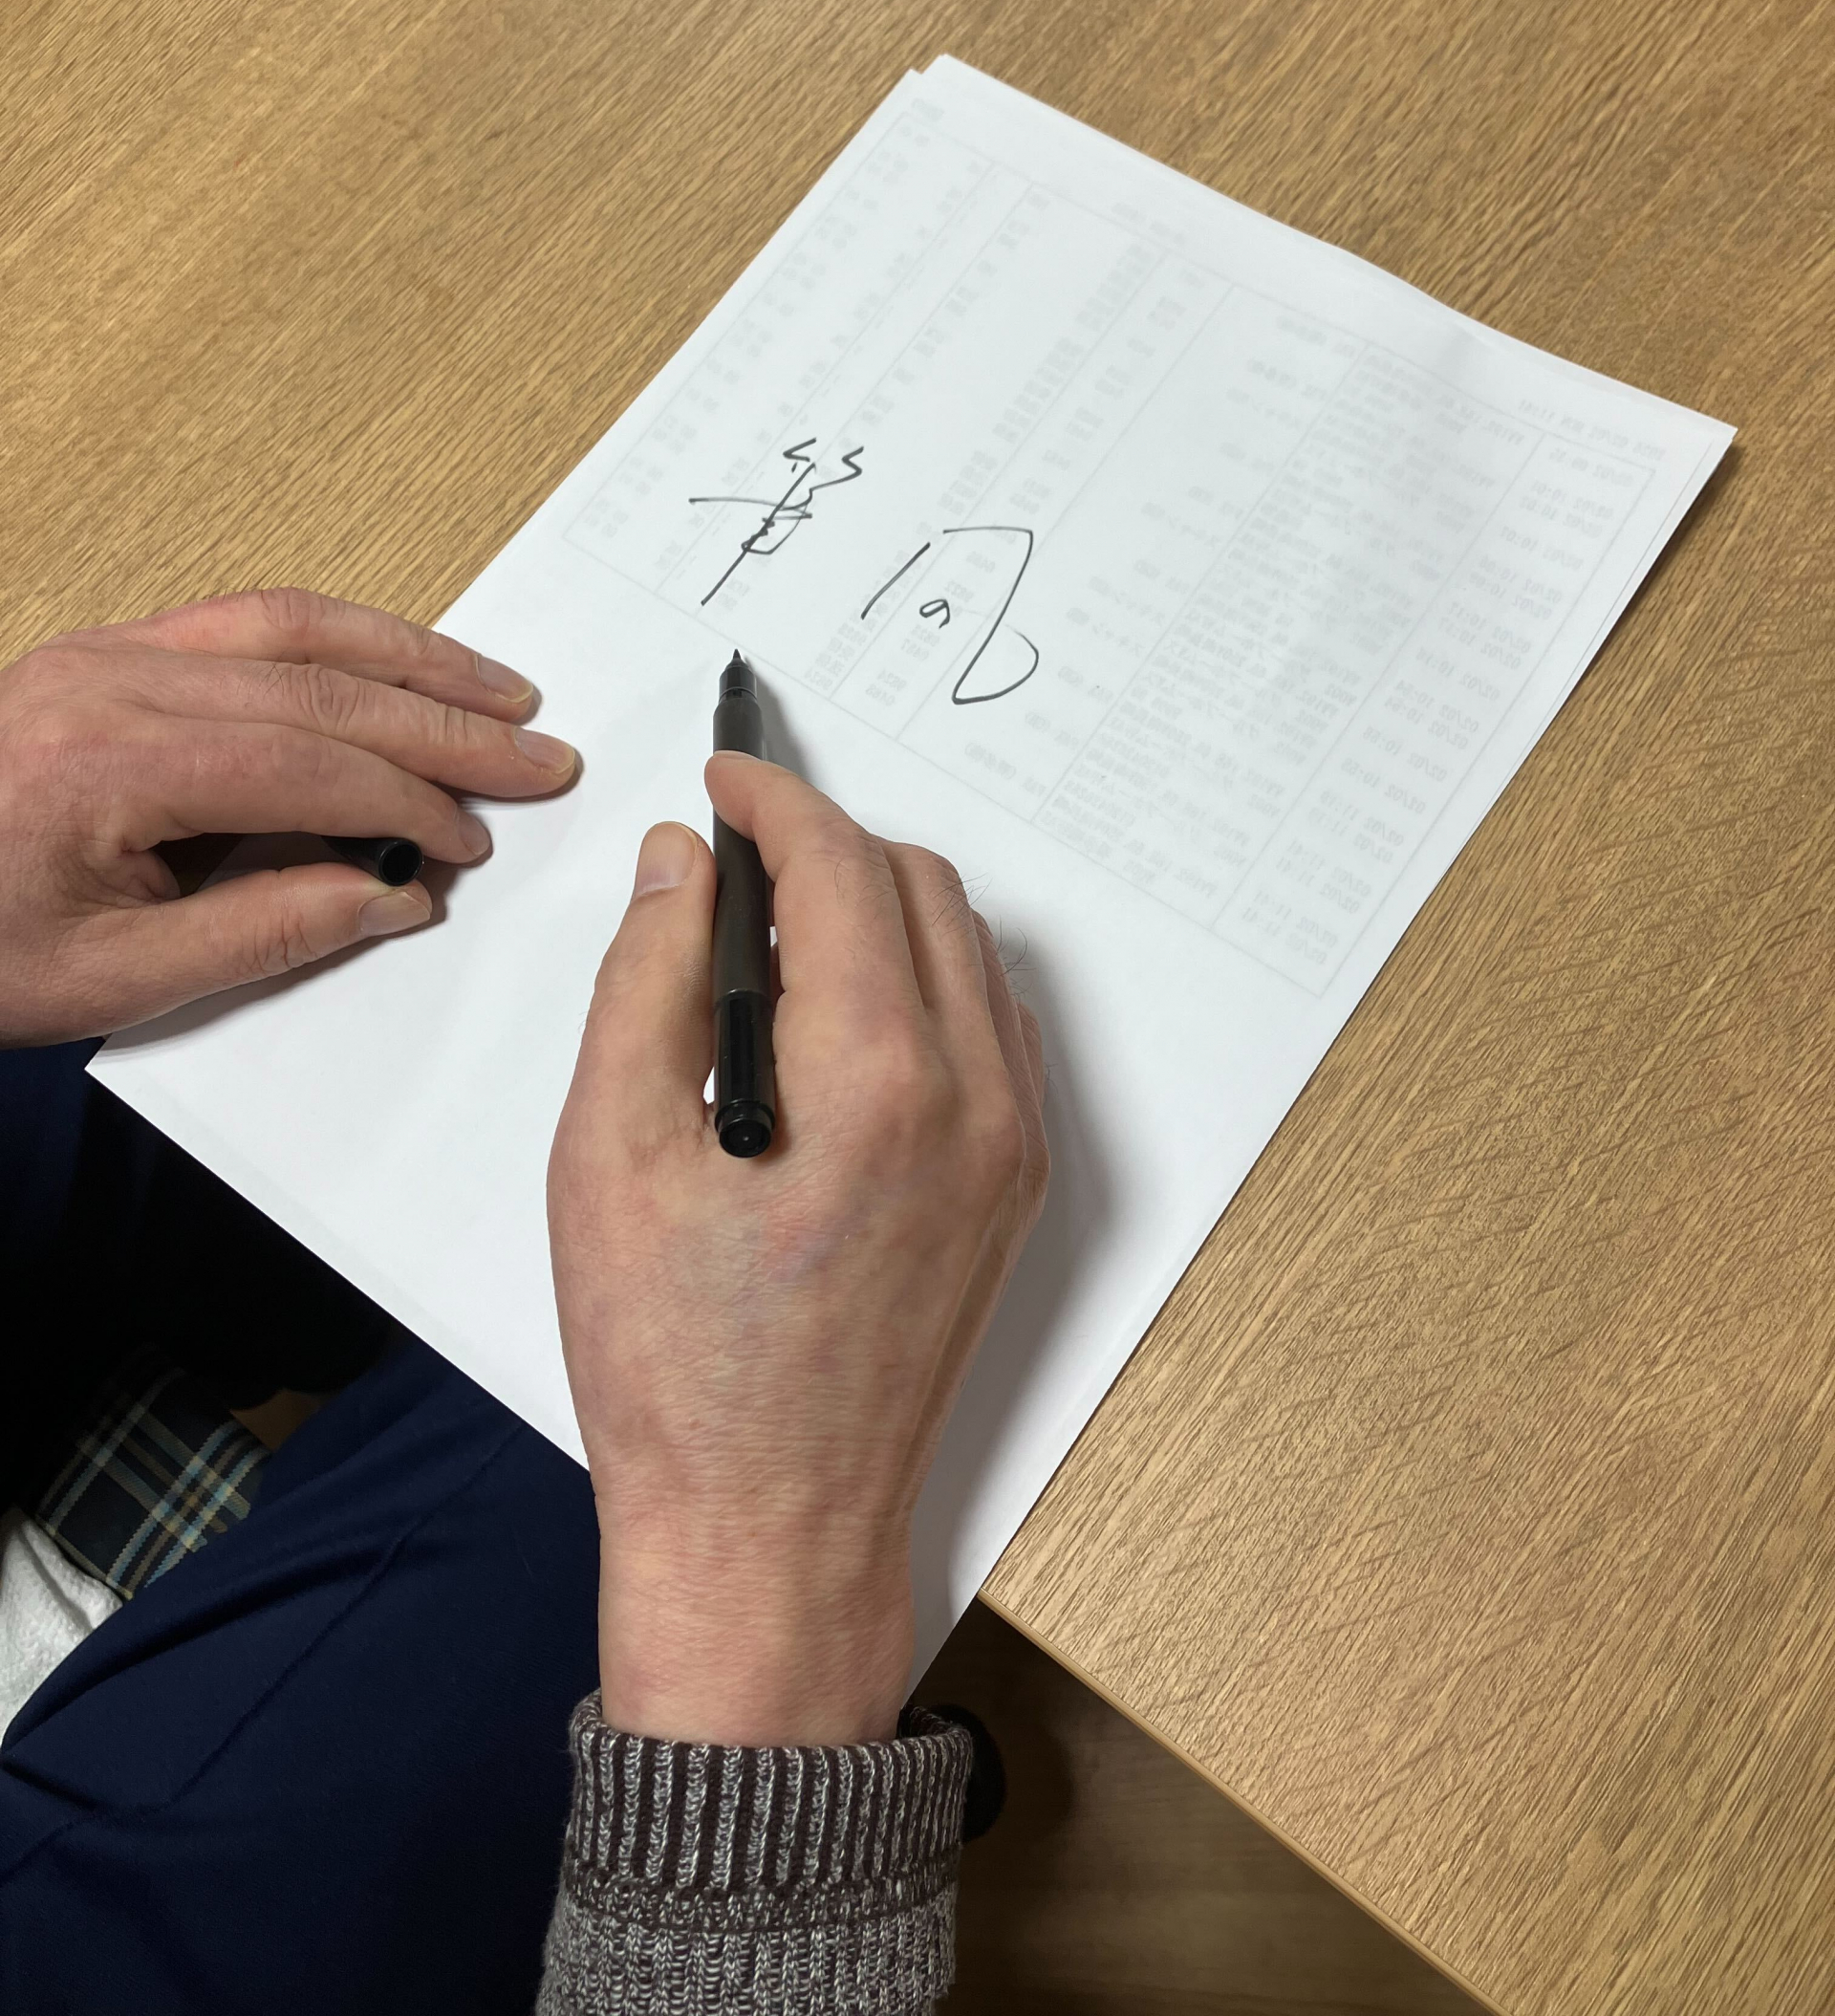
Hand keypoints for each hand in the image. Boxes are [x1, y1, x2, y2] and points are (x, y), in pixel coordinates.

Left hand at [0, 586, 577, 1043]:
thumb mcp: (113, 979)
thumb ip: (265, 932)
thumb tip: (394, 895)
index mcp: (107, 762)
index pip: (306, 761)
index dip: (409, 801)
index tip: (472, 841)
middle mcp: (108, 680)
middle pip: (319, 681)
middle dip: (444, 722)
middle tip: (538, 755)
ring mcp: (104, 651)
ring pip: (292, 625)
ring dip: (408, 656)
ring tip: (499, 692)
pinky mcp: (104, 651)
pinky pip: (245, 619)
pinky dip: (338, 638)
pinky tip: (394, 664)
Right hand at [549, 756, 1047, 1747]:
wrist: (771, 1539)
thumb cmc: (678, 1374)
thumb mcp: (609, 1161)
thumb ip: (645, 984)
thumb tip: (676, 866)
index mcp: (882, 1087)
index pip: (845, 871)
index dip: (776, 802)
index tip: (720, 780)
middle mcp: (980, 1104)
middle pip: (922, 890)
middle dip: (827, 845)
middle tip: (726, 865)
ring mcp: (1015, 1152)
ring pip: (968, 952)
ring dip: (880, 907)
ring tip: (770, 941)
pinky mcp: (1018, 1193)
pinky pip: (993, 1029)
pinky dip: (924, 981)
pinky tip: (838, 1019)